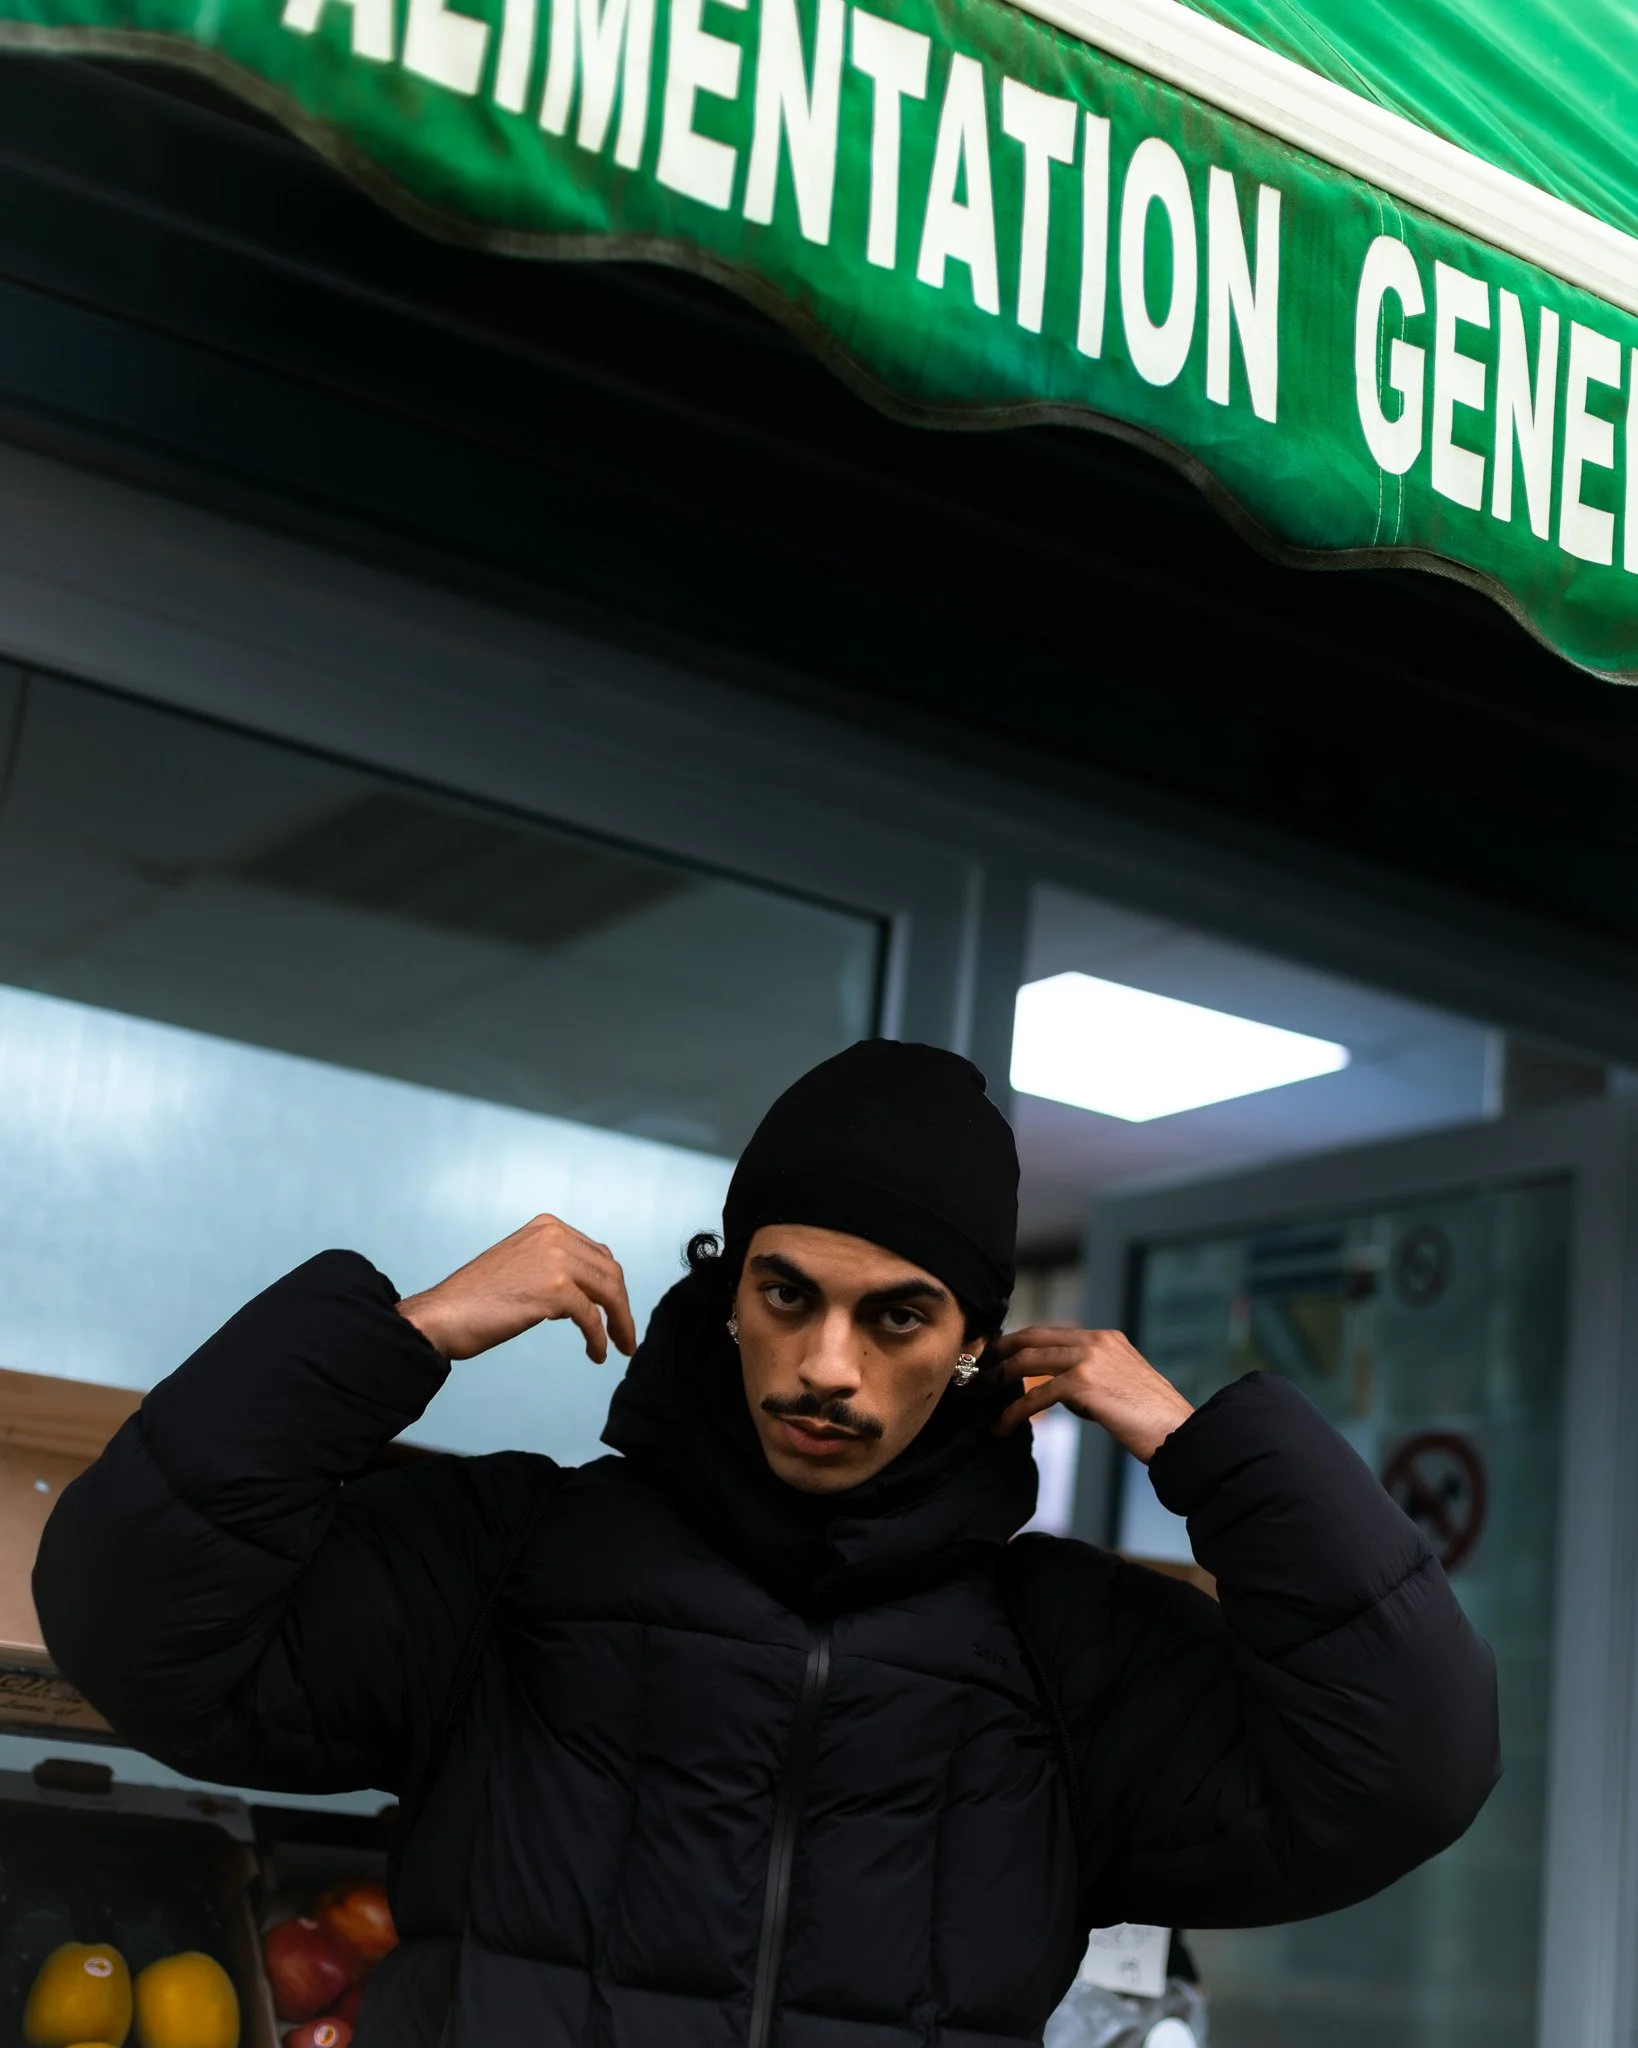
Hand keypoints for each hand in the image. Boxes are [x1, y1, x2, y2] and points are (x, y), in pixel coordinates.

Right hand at [398, 1215, 636, 1363]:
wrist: (442, 1315)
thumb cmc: (475, 1299)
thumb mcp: (521, 1265)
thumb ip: (554, 1266)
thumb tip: (590, 1290)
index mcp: (547, 1226)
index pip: (597, 1254)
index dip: (612, 1286)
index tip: (616, 1311)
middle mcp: (554, 1235)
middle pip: (609, 1272)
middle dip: (622, 1306)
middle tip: (625, 1336)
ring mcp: (555, 1259)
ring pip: (609, 1292)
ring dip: (620, 1323)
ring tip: (622, 1347)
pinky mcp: (554, 1289)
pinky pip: (591, 1318)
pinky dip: (599, 1339)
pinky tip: (597, 1354)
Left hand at [991, 1325, 1193, 1463]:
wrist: (1179, 1433)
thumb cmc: (1153, 1419)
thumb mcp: (1122, 1383)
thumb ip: (1091, 1377)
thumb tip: (1059, 1390)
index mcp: (1105, 1338)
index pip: (1050, 1332)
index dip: (1018, 1342)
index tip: (997, 1356)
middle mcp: (1096, 1341)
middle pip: (1033, 1338)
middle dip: (1000, 1352)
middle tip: (978, 1369)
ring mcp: (1089, 1359)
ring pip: (1028, 1362)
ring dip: (999, 1380)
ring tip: (982, 1397)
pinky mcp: (1084, 1383)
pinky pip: (1036, 1395)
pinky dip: (1013, 1412)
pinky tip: (1001, 1426)